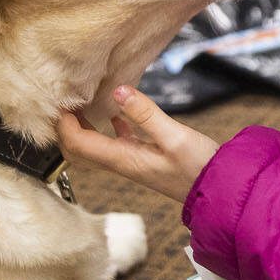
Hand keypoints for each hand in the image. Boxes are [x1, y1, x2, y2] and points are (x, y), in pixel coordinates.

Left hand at [58, 85, 217, 203]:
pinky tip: (112, 110)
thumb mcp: (174, 136)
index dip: (63, 122)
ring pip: (92, 146)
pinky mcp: (143, 157)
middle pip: (76, 149)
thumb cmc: (199, 166)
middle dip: (64, 126)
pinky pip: (114, 142)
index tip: (61, 99)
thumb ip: (146, 113)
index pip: (77, 143)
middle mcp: (120, 163)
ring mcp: (130, 161)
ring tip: (79, 101)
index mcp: (122, 159)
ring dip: (80, 126)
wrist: (218, 190)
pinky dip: (105, 126)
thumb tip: (117, 90)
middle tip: (63, 100)